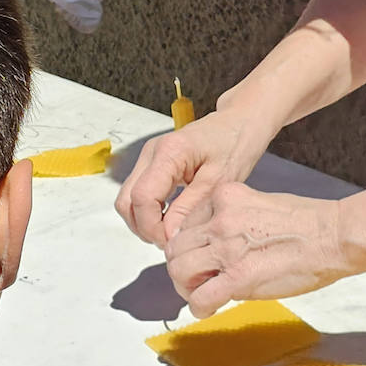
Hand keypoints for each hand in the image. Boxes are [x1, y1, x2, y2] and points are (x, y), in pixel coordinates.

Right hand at [115, 110, 275, 247]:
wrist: (239, 123)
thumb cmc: (234, 144)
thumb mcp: (218, 182)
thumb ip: (189, 209)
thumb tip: (168, 236)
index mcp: (169, 152)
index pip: (142, 198)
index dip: (152, 226)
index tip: (171, 241)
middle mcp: (152, 152)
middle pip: (126, 201)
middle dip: (144, 227)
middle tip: (170, 241)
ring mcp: (149, 157)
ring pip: (128, 199)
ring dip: (144, 221)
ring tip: (172, 231)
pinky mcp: (152, 163)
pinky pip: (139, 193)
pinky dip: (149, 211)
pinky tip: (170, 218)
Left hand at [165, 182, 350, 317]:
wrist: (333, 236)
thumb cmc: (307, 222)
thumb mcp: (260, 203)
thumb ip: (232, 218)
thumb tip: (217, 243)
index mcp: (225, 197)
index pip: (186, 223)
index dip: (189, 245)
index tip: (198, 257)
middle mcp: (220, 219)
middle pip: (177, 248)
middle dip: (182, 267)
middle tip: (194, 280)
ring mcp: (227, 247)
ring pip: (180, 271)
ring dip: (187, 288)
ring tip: (200, 295)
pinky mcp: (239, 277)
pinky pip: (200, 298)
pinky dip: (199, 307)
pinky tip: (208, 308)